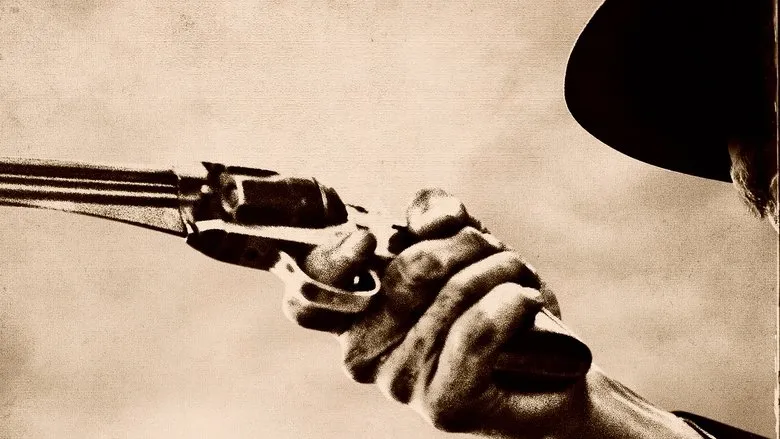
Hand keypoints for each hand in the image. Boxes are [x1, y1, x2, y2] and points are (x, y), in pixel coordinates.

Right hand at [283, 189, 702, 438]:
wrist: (551, 370)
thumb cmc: (496, 304)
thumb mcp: (464, 247)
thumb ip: (435, 218)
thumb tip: (431, 219)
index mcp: (355, 314)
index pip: (308, 291)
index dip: (332, 257)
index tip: (369, 236)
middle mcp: (364, 354)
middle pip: (405, 273)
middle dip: (466, 244)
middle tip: (491, 250)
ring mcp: (401, 384)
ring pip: (451, 295)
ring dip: (501, 270)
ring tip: (518, 279)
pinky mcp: (443, 406)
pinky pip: (475, 332)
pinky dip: (511, 302)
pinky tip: (527, 300)